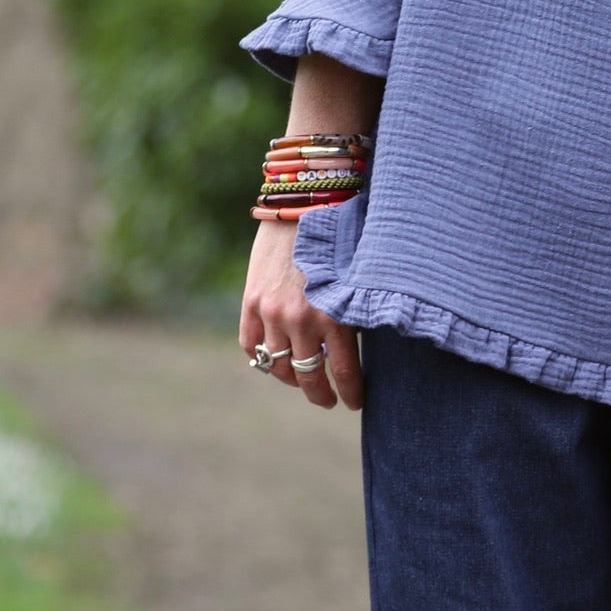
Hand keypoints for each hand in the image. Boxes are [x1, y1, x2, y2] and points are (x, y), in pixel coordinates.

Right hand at [237, 218, 364, 409]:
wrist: (303, 207)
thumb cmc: (341, 242)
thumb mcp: (356, 282)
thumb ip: (353, 317)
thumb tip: (359, 351)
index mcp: (336, 316)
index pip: (343, 372)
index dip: (351, 393)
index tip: (355, 402)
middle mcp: (301, 320)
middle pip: (308, 377)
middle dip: (321, 394)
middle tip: (329, 400)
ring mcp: (272, 313)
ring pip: (277, 367)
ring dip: (291, 379)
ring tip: (303, 380)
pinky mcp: (251, 302)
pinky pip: (250, 346)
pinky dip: (261, 358)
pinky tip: (274, 359)